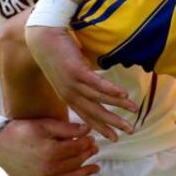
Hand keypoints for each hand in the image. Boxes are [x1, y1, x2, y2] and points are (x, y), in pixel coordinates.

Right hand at [0, 118, 97, 175]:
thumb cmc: (21, 131)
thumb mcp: (45, 124)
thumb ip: (67, 128)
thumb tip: (88, 129)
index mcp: (51, 151)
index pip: (77, 147)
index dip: (87, 141)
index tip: (92, 137)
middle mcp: (48, 169)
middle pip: (76, 162)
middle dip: (87, 154)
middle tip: (95, 148)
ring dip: (85, 170)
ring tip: (95, 165)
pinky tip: (80, 175)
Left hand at [26, 25, 137, 140]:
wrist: (42, 38)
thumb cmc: (56, 53)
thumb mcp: (67, 74)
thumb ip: (80, 83)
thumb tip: (96, 85)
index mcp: (68, 96)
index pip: (87, 116)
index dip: (102, 127)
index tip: (115, 137)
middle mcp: (71, 94)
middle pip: (95, 112)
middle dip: (114, 123)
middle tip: (130, 131)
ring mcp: (73, 83)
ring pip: (99, 98)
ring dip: (118, 105)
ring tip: (133, 109)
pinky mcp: (76, 70)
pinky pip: (96, 83)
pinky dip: (110, 90)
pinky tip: (123, 94)